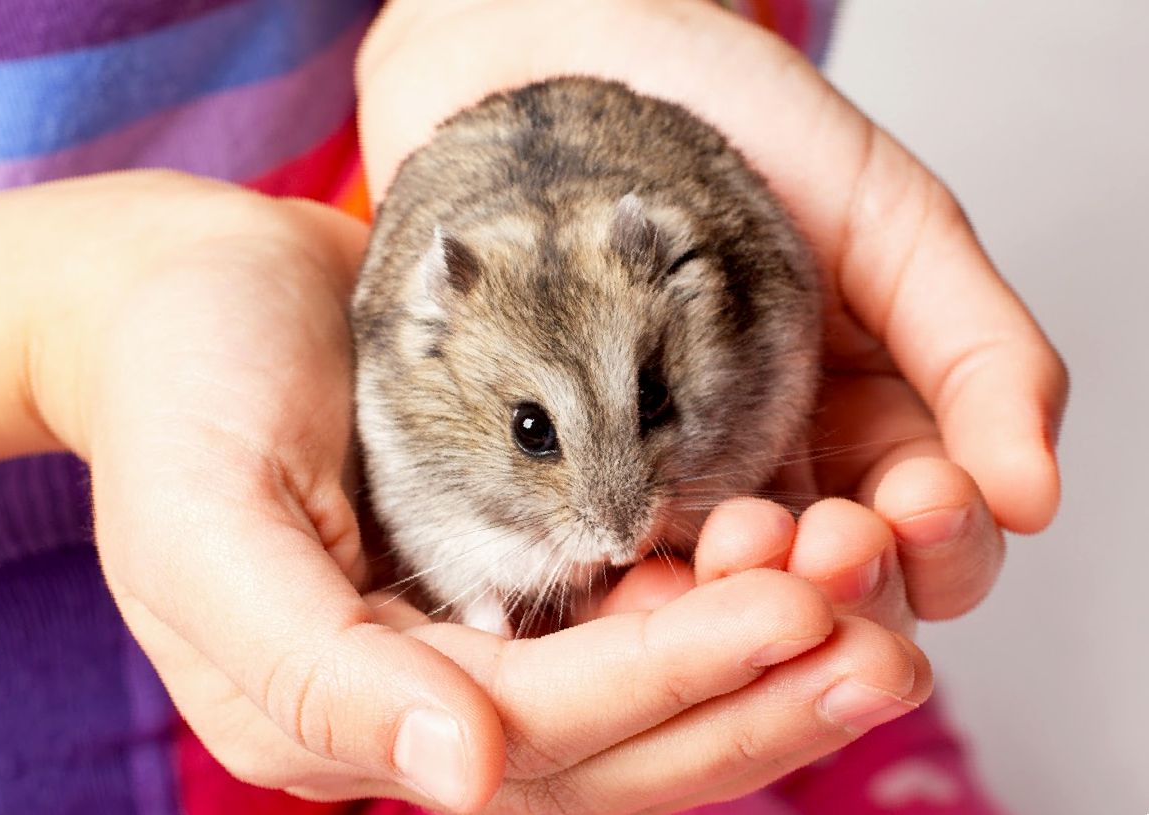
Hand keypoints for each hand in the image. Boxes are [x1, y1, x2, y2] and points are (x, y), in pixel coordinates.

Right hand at [0, 172, 923, 811]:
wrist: (184, 291)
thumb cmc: (176, 390)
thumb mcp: (204, 527)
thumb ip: (315, 668)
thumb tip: (463, 779)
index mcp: (336, 718)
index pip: (535, 732)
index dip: (668, 681)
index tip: (792, 614)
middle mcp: (417, 702)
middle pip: (611, 744)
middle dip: (746, 699)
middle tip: (880, 647)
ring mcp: (467, 639)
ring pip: (640, 700)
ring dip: (757, 670)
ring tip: (879, 626)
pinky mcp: (505, 568)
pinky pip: (628, 612)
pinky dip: (717, 605)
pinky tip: (800, 573)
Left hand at [358, 0, 1067, 622]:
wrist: (571, 75)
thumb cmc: (738, 129)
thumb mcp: (891, 222)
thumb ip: (978, 349)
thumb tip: (1035, 492)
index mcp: (876, 421)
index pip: (936, 533)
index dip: (941, 539)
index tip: (922, 500)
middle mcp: (786, 469)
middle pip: (842, 589)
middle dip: (845, 578)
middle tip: (821, 541)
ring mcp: (684, 484)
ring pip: (736, 599)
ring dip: (751, 596)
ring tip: (739, 543)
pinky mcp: (586, 484)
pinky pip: (623, 571)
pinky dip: (647, 587)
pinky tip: (649, 562)